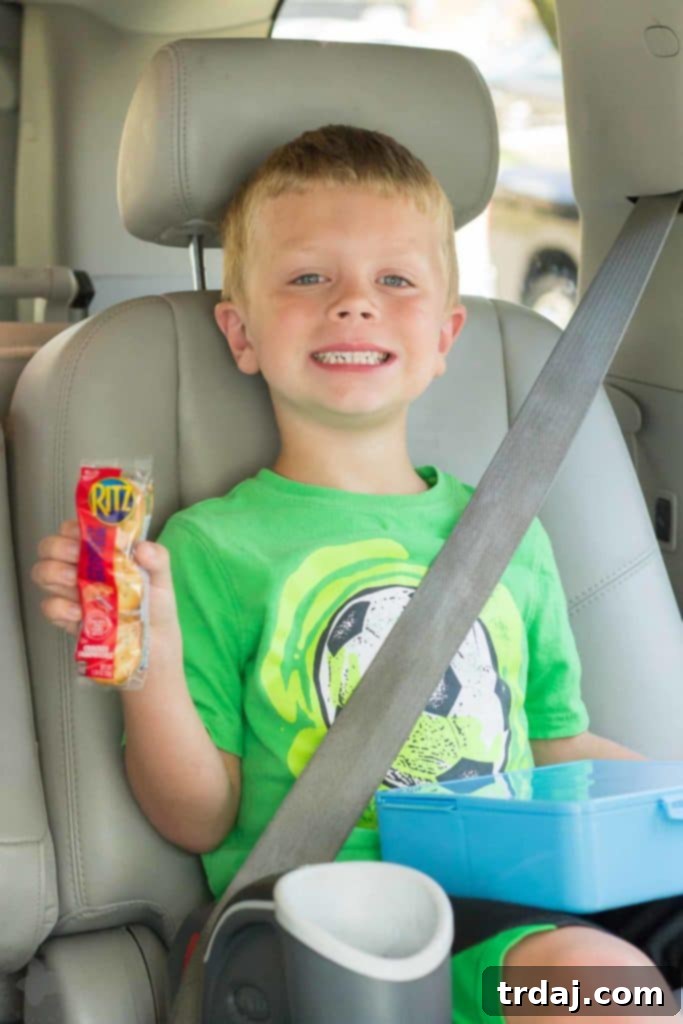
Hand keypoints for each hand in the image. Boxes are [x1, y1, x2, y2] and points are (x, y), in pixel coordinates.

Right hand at [32, 519, 181, 640]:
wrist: (155, 645)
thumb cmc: (156, 606)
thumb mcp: (162, 577)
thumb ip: (157, 558)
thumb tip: (142, 548)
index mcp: (101, 552)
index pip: (75, 529)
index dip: (74, 528)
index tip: (86, 535)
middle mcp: (82, 568)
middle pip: (50, 547)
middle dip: (58, 548)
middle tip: (76, 557)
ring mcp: (72, 592)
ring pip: (43, 572)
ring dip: (54, 573)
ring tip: (75, 583)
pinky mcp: (68, 617)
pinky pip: (49, 606)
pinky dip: (60, 607)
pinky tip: (79, 611)